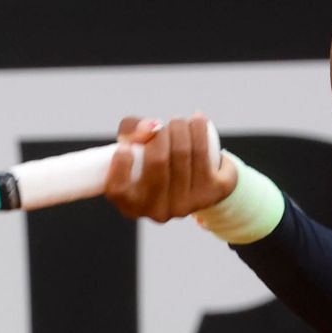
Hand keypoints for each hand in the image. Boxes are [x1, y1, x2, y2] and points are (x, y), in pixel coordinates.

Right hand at [104, 113, 237, 222]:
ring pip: (189, 154)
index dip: (121, 163)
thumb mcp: (132, 146)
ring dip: (188, 127)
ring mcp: (187, 205)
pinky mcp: (213, 193)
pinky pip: (209, 156)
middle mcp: (159, 211)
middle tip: (168, 124)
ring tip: (186, 121)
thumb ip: (131, 130)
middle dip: (163, 131)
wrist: (191, 179)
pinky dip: (204, 133)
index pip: (118, 189)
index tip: (127, 146)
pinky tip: (200, 124)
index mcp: (131, 205)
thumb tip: (153, 126)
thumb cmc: (151, 159)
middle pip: (158, 160)